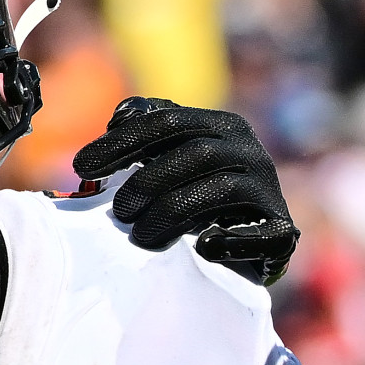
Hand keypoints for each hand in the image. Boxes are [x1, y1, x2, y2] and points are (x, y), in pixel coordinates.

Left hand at [73, 98, 298, 285]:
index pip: (168, 120)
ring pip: (221, 189)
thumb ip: (147, 134)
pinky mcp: (283, 230)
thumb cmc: (200, 197)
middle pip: (195, 154)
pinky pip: (260, 234)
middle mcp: (250, 150)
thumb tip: (119, 117)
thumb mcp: (173, 159)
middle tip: (119, 211)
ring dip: (175, 210)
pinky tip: (202, 247)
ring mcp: (269, 189)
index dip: (122, 143)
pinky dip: (230, 240)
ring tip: (142, 234)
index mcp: (222, 126)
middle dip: (148, 181)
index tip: (81, 167)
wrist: (255, 243)